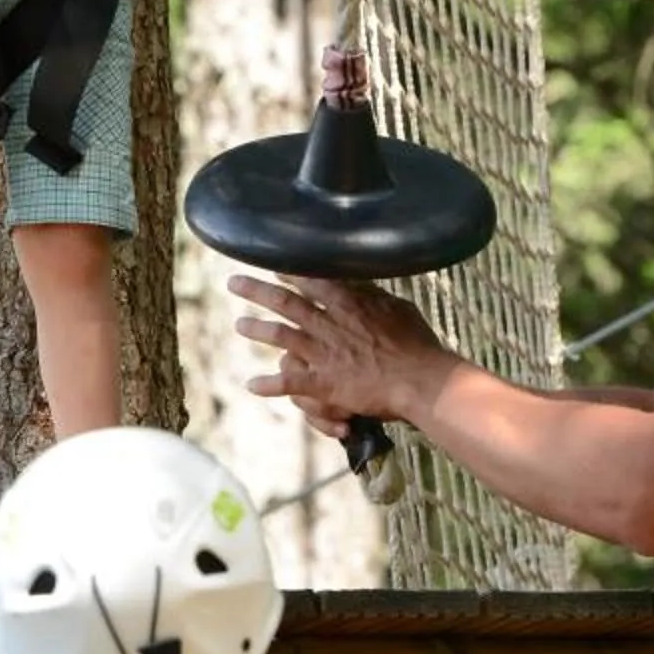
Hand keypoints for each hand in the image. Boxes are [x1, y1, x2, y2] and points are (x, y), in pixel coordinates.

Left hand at [227, 272, 450, 429]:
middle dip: (256, 291)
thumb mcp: (398, 308)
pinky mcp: (323, 383)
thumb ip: (374, 296)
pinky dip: (268, 384)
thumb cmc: (417, 344)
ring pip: (280, 336)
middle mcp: (329, 324)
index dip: (289, 274)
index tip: (274, 268)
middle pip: (285, 302)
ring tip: (239, 325)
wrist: (419, 380)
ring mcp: (323, 353)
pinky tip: (251, 385)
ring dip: (256, 329)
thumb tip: (362, 283)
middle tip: (234, 283)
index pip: (311, 281)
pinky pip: (288, 383)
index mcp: (348, 303)